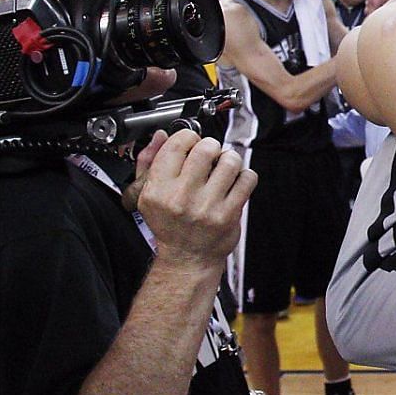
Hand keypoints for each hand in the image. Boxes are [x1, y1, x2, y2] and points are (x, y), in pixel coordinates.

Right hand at [136, 130, 257, 265]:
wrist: (188, 258)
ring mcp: (207, 206)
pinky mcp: (229, 214)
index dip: (187, 137)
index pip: (176, 145)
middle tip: (209, 154)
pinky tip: (234, 182)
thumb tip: (160, 136)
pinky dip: (244, 175)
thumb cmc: (169, 226)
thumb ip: (149, 163)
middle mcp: (182, 198)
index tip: (191, 142)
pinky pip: (247, 179)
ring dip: (229, 159)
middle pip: (206, 148)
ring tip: (223, 168)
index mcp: (158, 190)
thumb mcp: (148, 196)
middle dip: (210, 146)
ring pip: (230, 160)